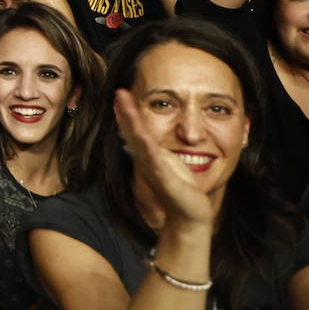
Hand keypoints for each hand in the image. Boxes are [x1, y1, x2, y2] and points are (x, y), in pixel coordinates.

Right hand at [115, 89, 214, 226]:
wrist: (190, 216)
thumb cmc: (181, 189)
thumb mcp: (168, 162)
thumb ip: (154, 149)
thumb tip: (140, 137)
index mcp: (149, 155)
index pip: (135, 130)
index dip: (127, 113)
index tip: (121, 95)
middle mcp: (147, 161)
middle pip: (132, 132)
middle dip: (125, 112)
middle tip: (119, 93)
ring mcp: (154, 169)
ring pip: (140, 142)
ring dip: (131, 122)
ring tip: (125, 104)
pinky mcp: (165, 180)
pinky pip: (154, 161)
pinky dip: (146, 147)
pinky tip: (141, 136)